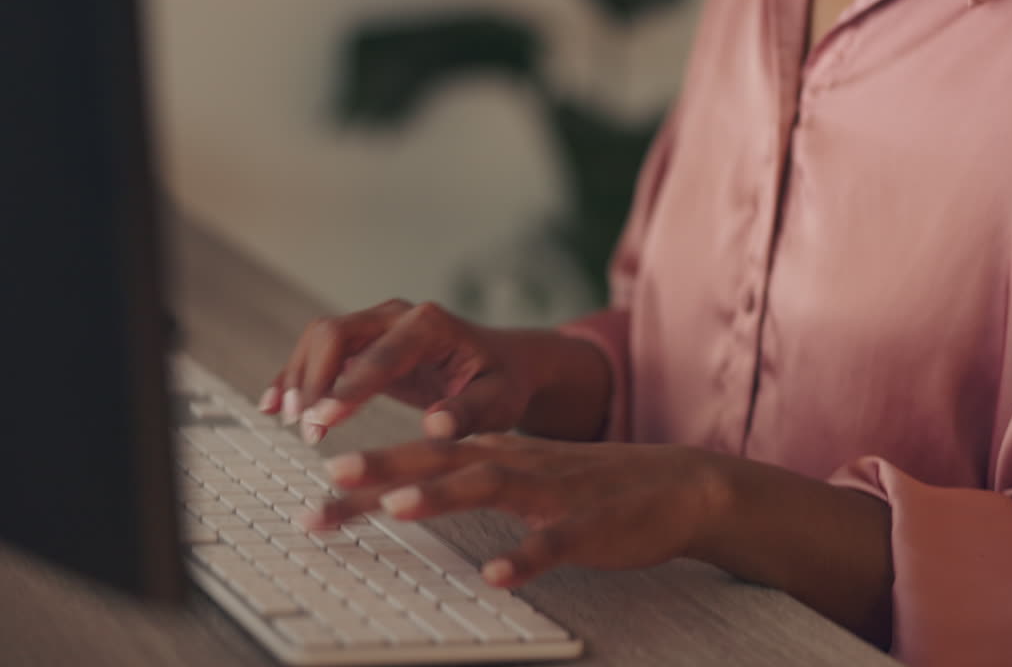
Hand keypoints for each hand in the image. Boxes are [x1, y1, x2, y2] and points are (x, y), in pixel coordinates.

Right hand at [259, 300, 609, 443]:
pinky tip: (273, 404)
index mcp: (430, 326)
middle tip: (305, 427)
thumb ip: (469, 413)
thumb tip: (436, 426)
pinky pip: (318, 353)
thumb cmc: (502, 385)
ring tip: (288, 421)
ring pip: (319, 340)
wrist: (502, 366)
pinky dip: (295, 376)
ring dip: (299, 378)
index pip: (380, 353)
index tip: (322, 419)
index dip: (348, 386)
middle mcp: (397, 316)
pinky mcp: (363, 343)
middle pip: (335, 333)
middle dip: (314, 380)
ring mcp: (376, 325)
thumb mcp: (498, 403)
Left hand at [305, 433, 727, 587]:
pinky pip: (555, 541)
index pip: (423, 460)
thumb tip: (403, 495)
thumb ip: (470, 482)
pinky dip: (526, 555)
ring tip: (397, 507)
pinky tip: (498, 575)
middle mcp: (519, 463)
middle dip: (387, 468)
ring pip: (493, 485)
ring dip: (444, 496)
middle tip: (333, 476)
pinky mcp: (591, 524)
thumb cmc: (592, 485)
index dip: (370, 478)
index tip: (316, 497)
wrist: (679, 484)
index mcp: (500, 453)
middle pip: (444, 460)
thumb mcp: (526, 474)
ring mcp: (556, 492)